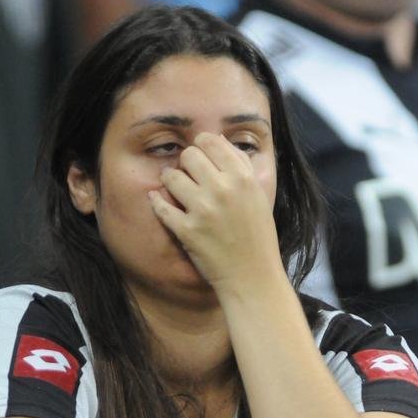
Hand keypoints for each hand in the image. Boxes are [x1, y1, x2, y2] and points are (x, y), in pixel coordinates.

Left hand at [148, 132, 281, 293]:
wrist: (252, 275)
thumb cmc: (258, 234)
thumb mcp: (258, 194)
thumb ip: (241, 165)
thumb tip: (219, 142)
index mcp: (243, 178)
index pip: (210, 141)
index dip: (202, 146)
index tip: (201, 156)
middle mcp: (223, 189)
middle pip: (189, 155)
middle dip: (186, 164)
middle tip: (189, 175)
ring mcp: (203, 210)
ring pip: (171, 176)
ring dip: (171, 181)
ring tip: (177, 189)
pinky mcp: (187, 230)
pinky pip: (161, 205)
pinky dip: (158, 203)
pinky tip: (160, 202)